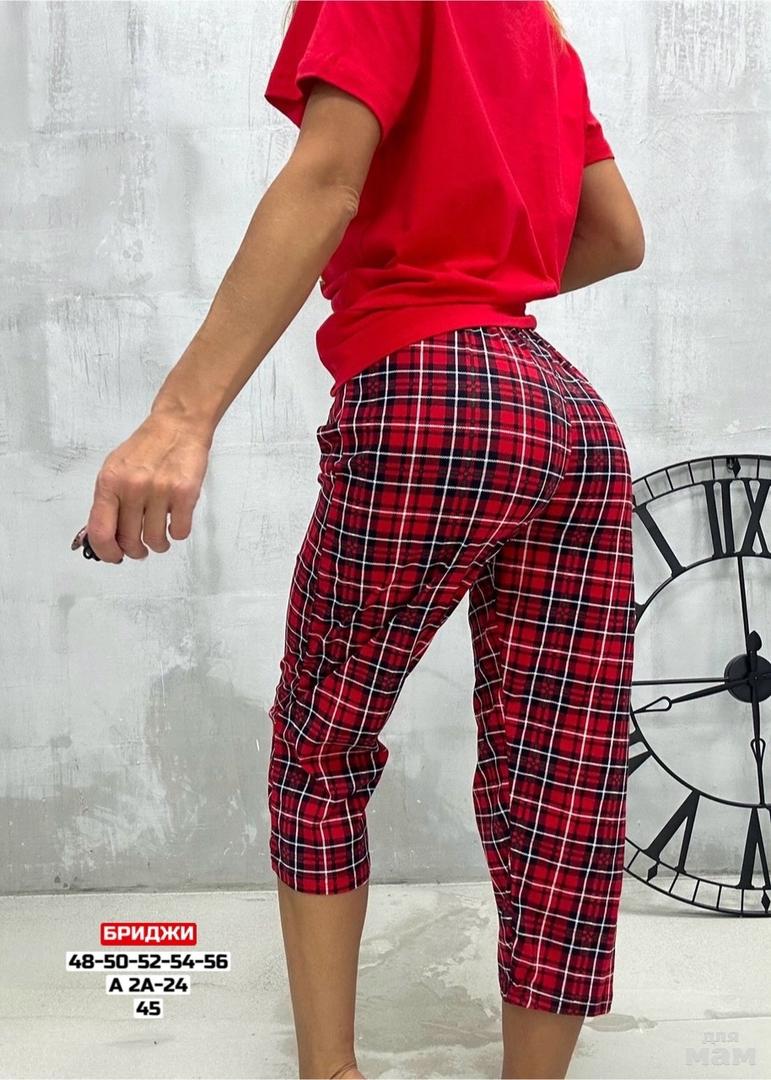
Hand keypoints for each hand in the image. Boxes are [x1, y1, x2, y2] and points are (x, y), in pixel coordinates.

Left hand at [85, 414, 212, 562]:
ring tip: (160, 536)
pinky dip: (177, 533)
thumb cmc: (146, 449)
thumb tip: (100, 537)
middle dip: (136, 550)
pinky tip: (175, 521)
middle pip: (130, 540)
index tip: (114, 557)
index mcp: (110, 482)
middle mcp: (133, 487)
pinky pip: (179, 532)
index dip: (107, 552)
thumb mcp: (115, 470)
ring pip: (156, 540)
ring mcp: (160, 491)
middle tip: (140, 548)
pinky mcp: (185, 494)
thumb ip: (107, 502)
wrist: (177, 426)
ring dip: (158, 544)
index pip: (101, 531)